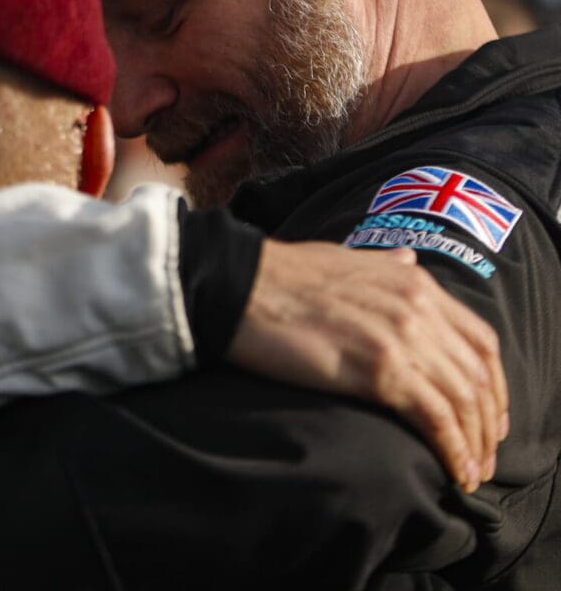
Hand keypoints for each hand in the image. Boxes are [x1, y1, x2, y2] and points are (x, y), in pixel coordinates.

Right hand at [226, 241, 507, 492]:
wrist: (236, 284)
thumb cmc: (278, 274)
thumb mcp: (342, 258)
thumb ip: (382, 266)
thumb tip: (407, 261)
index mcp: (411, 282)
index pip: (480, 339)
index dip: (493, 382)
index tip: (489, 413)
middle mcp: (416, 307)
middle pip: (478, 374)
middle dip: (488, 420)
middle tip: (485, 454)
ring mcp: (399, 337)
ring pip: (462, 399)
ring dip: (474, 443)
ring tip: (471, 472)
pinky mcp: (377, 369)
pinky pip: (434, 417)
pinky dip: (453, 449)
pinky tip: (454, 470)